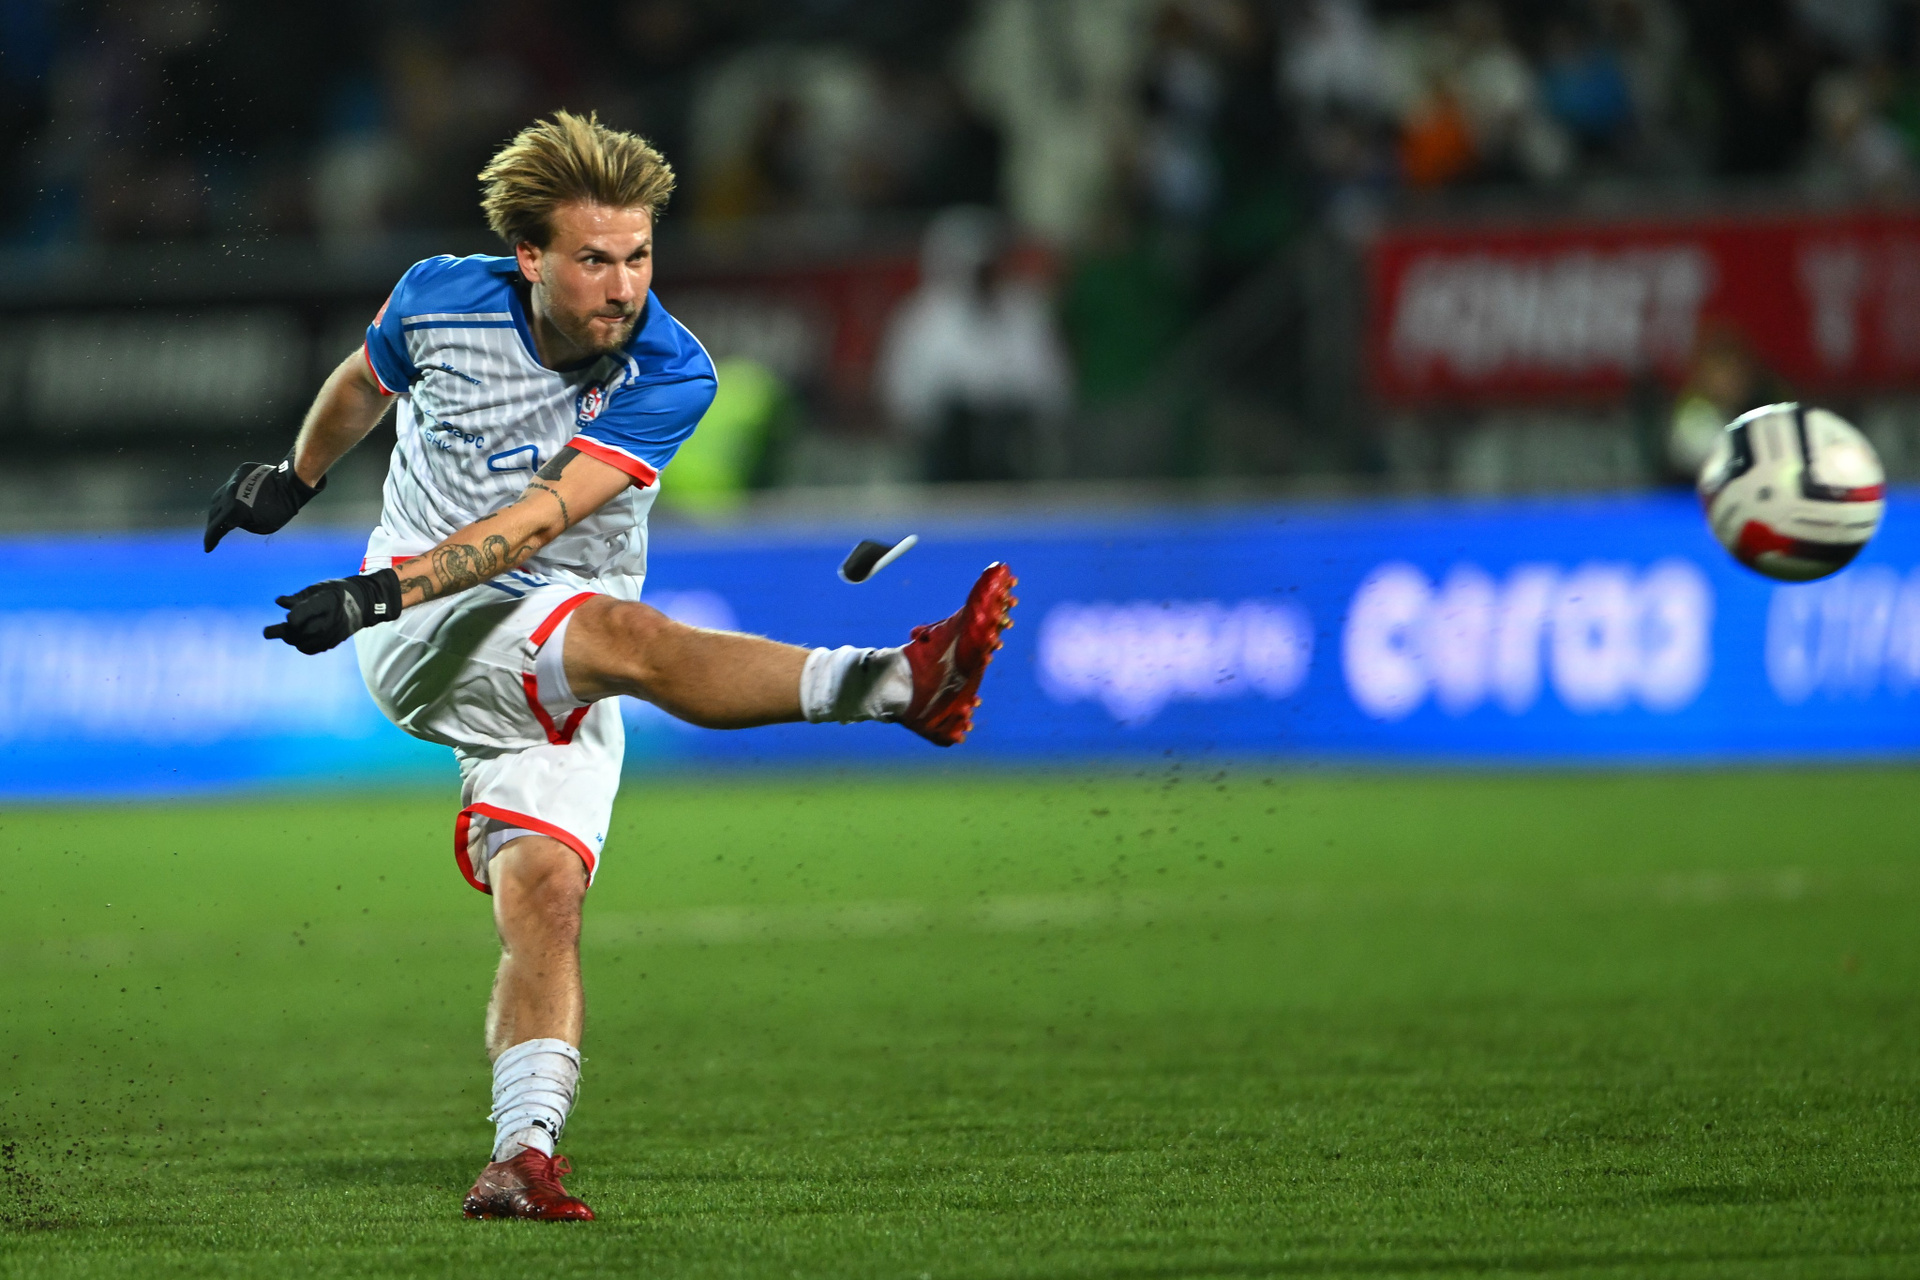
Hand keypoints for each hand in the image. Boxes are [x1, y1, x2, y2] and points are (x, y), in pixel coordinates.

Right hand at [204, 460, 325, 551]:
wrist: (291, 482)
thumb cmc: (281, 509)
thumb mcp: (264, 526)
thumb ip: (245, 524)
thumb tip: (237, 520)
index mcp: (233, 510)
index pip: (216, 527)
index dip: (211, 539)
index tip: (208, 548)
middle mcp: (228, 494)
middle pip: (214, 511)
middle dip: (214, 523)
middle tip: (215, 532)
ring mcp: (233, 480)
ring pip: (219, 496)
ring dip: (219, 507)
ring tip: (222, 515)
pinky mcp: (240, 472)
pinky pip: (232, 484)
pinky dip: (233, 493)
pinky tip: (239, 498)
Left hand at [264, 569, 402, 653]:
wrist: (364, 603)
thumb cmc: (336, 591)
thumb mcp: (318, 588)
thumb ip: (298, 597)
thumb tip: (280, 602)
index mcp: (327, 602)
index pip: (301, 617)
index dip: (291, 618)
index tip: (288, 616)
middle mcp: (331, 619)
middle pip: (301, 632)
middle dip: (284, 632)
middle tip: (268, 632)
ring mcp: (334, 633)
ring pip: (304, 643)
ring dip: (291, 639)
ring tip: (286, 632)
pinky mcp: (334, 642)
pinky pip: (312, 649)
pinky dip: (301, 645)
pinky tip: (299, 638)